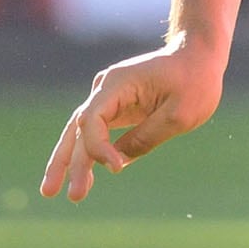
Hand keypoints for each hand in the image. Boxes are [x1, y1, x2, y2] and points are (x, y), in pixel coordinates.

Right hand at [41, 38, 225, 202]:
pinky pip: (94, 134)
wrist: (197, 54)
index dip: (97, 147)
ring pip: (79, 132)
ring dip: (67, 162)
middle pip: (77, 128)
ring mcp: (108, 98)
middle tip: (51, 192)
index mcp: (119, 83)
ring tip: (50, 192)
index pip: (92, 119)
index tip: (116, 167)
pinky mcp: (116, 108)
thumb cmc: (194, 80)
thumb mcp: (179, 115)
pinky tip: (82, 180)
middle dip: (64, 162)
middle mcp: (106, 89)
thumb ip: (146, 138)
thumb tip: (118, 161)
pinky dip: (87, 155)